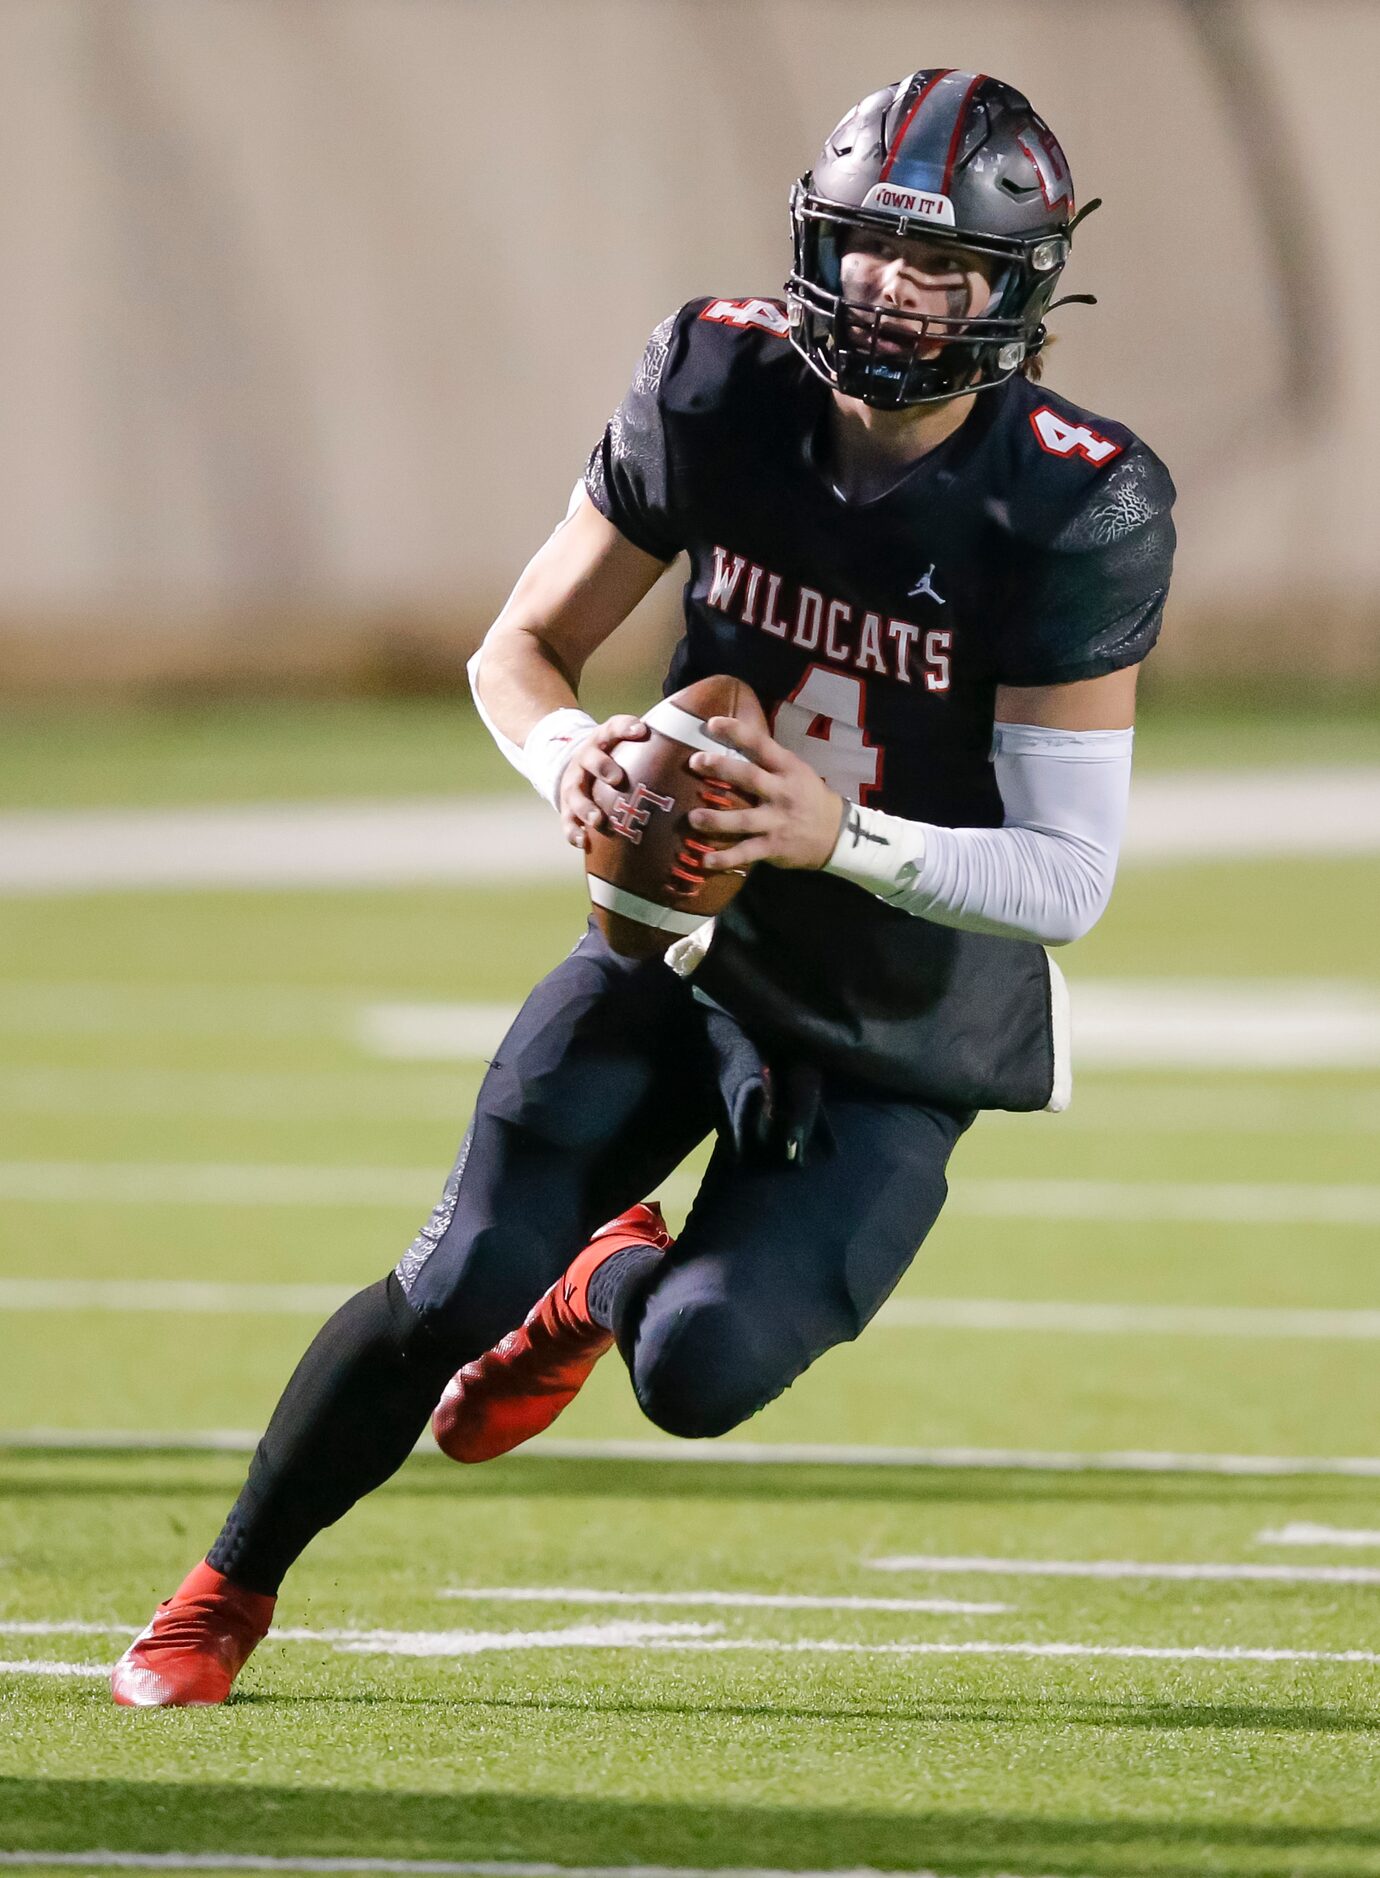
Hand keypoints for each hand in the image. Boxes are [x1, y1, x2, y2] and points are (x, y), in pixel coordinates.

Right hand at [558, 715, 648, 849]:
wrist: (578, 768)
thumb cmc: (614, 759)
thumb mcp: (626, 747)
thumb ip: (651, 749)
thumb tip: (698, 759)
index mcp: (603, 741)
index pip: (613, 728)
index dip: (625, 727)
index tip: (641, 730)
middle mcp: (585, 759)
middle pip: (591, 759)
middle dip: (603, 768)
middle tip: (617, 779)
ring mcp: (573, 783)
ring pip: (575, 793)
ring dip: (586, 807)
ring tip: (598, 820)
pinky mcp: (566, 806)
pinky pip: (567, 820)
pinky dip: (573, 832)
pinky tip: (584, 842)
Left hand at [688, 715, 845, 872]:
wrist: (837, 834)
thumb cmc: (807, 797)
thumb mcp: (796, 771)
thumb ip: (768, 762)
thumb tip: (730, 743)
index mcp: (787, 768)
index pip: (761, 745)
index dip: (737, 732)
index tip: (712, 723)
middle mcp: (782, 792)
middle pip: (749, 778)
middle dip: (721, 768)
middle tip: (695, 762)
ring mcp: (778, 821)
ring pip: (743, 819)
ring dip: (716, 819)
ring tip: (692, 817)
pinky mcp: (773, 846)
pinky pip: (746, 852)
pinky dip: (726, 858)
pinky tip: (705, 861)